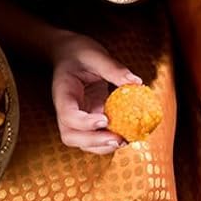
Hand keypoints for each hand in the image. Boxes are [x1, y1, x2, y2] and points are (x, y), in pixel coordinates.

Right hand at [50, 32, 140, 152]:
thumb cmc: (79, 53)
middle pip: (70, 136)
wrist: (69, 54)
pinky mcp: (88, 119)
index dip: (85, 123)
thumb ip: (114, 68)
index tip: (105, 119)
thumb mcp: (95, 55)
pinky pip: (94, 137)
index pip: (68, 114)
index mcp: (63, 92)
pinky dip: (108, 141)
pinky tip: (125, 135)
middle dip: (94, 142)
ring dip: (102, 146)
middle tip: (118, 139)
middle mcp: (66, 109)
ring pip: (81, 142)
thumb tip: (136, 82)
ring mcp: (76, 117)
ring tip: (124, 140)